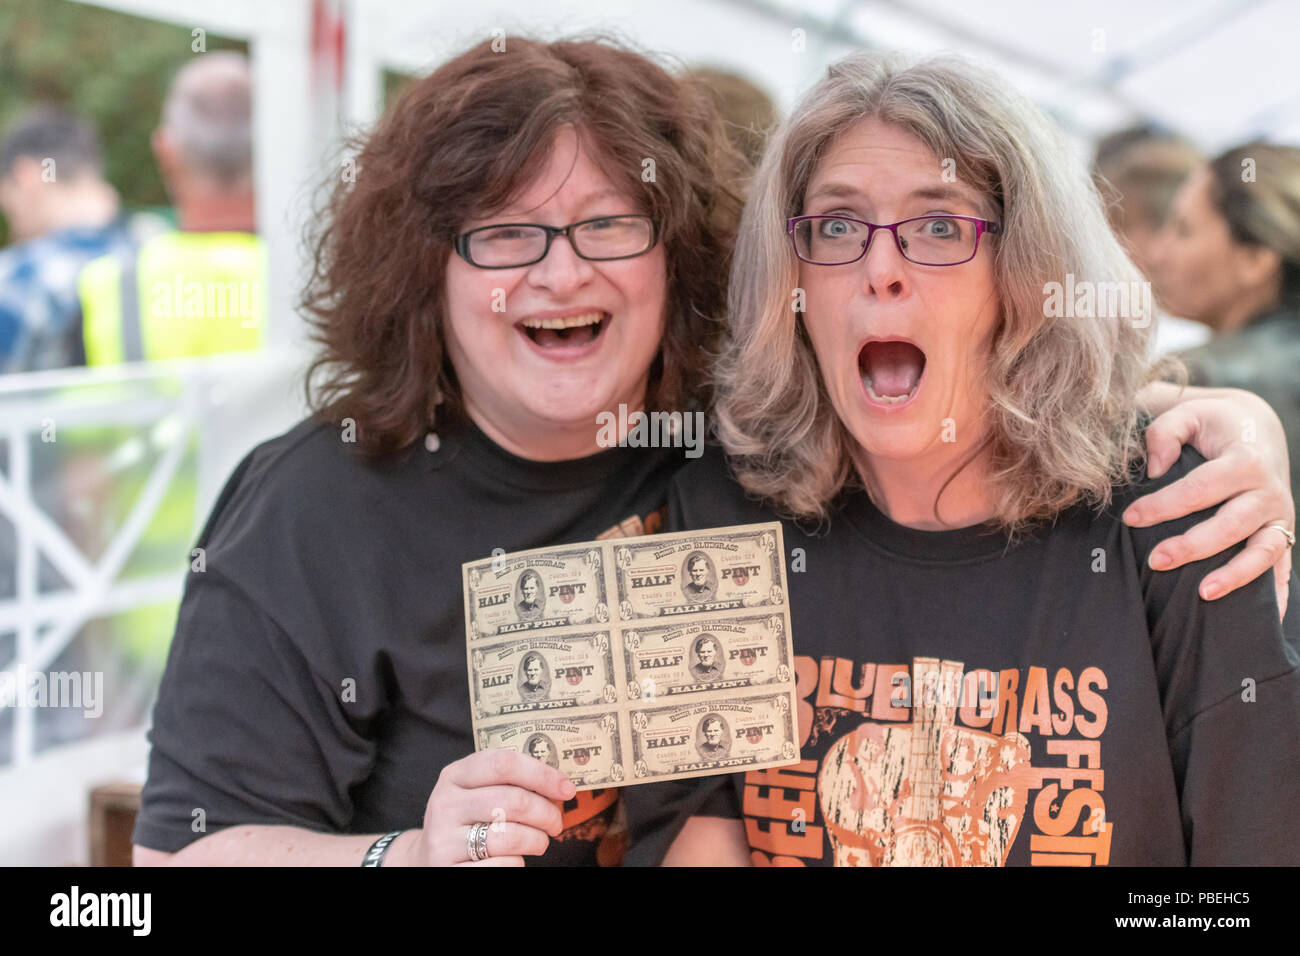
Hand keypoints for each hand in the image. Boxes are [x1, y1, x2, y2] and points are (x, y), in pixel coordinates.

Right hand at [391, 749, 574, 865]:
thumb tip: (560, 785)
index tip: (567, 788)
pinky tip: (515, 859)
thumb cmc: (465, 821)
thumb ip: (507, 782)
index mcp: (454, 775)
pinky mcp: (449, 869)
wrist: (425, 860)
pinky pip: (503, 865)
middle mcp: (445, 804)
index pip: (504, 763)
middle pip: (514, 800)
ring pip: (511, 835)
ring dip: (537, 840)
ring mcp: (444, 839)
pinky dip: (519, 863)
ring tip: (539, 842)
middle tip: (556, 824)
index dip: (542, 774)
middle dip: (547, 813)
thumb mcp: (474, 792)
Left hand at [1125, 388, 1293, 617]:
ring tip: (1203, 593)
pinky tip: (1264, 620)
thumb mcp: (1189, 414)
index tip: (1131, 518)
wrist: (1257, 429)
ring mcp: (1279, 516)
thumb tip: (1154, 468)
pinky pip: (1282, 566)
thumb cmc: (1213, 425)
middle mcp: (1267, 491)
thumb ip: (1165, 432)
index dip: (1164, 505)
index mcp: (1244, 460)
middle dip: (1193, 545)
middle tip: (1156, 560)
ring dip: (1235, 575)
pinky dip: (1276, 594)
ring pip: (1262, 551)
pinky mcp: (1282, 533)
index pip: (1200, 488)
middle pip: (1231, 525)